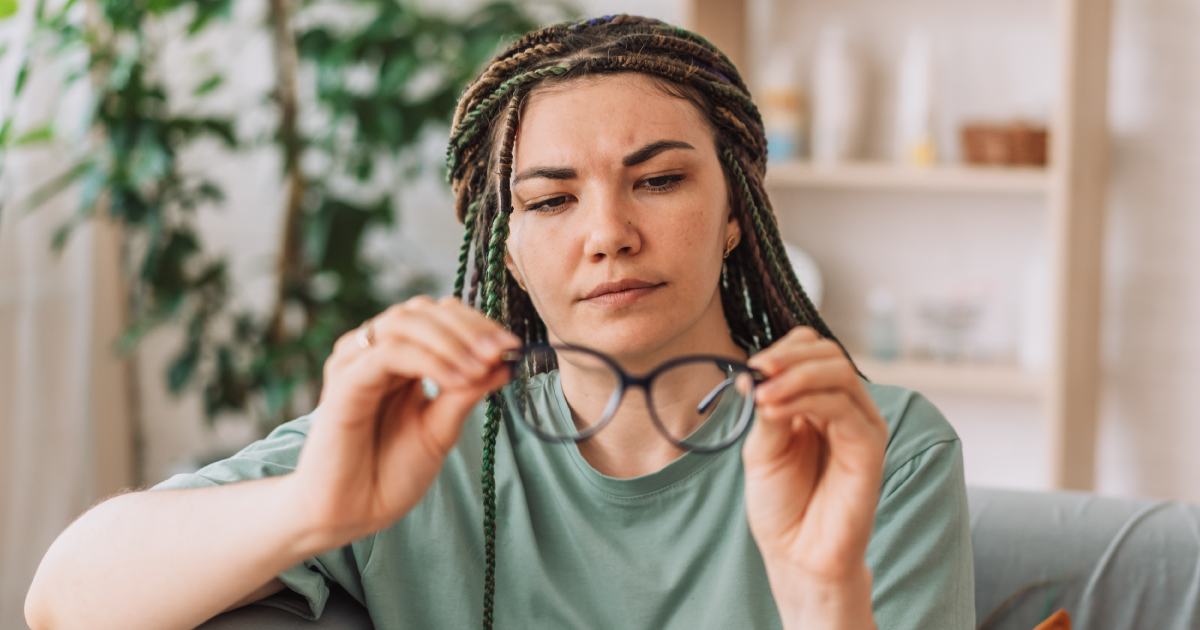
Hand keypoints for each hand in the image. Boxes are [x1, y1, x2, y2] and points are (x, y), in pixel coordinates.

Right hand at [286, 296, 518, 549]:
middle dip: (469, 327)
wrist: (351, 514)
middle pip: (424, 310)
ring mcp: (355, 363)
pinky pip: (389, 354)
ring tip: (480, 368)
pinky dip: (428, 360)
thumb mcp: (440, 428)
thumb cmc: (389, 472)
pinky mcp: (344, 383)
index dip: (478, 325)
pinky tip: (455, 380)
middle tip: (502, 352)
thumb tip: (505, 363)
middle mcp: (373, 351)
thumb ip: (466, 393)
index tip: (513, 348)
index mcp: (399, 357)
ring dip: (451, 340)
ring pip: (405, 322)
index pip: (440, 316)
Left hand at [742, 327, 887, 628]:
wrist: (797, 553)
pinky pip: (842, 406)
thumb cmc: (781, 504)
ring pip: (839, 372)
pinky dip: (805, 399)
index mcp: (818, 403)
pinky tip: (776, 410)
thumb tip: (755, 372)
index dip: (782, 351)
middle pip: (828, 354)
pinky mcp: (869, 446)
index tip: (750, 366)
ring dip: (794, 376)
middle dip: (788, 358)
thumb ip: (765, 408)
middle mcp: (844, 409)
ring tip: (761, 396)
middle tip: (756, 373)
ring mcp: (861, 425)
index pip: (812, 351)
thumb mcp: (762, 447)